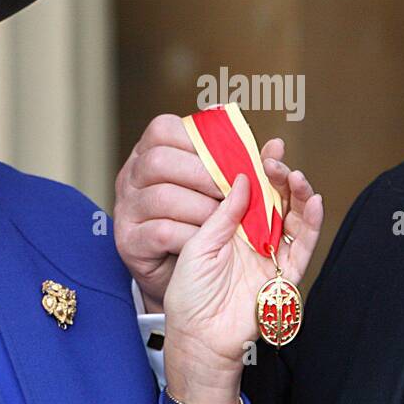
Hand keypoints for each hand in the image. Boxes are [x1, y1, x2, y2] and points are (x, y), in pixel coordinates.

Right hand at [114, 114, 292, 312]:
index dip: (197, 140)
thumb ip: (245, 167)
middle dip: (203, 175)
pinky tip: (203, 237)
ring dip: (201, 208)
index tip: (225, 157)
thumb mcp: (220, 188)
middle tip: (229, 191)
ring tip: (221, 218)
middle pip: (160, 161)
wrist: (181, 274)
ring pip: (162, 196)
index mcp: (151, 152)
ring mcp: (126, 208)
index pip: (163, 129)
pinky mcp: (128, 240)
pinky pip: (161, 231)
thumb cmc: (202, 220)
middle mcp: (130, 176)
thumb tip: (277, 146)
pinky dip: (190, 234)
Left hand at [162, 168, 322, 403]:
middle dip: (280, 176)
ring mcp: (272, 256)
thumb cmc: (189, 295)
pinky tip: (315, 202)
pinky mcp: (285, 276)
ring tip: (296, 175)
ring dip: (299, 194)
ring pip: (295, 219)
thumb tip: (242, 178)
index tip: (266, 146)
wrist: (197, 338)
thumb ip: (223, 214)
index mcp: (232, 228)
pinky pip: (304, 247)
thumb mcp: (198, 245)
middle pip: (277, 200)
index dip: (260, 169)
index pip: (252, 192)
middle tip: (275, 158)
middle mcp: (255, 239)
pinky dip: (313, 225)